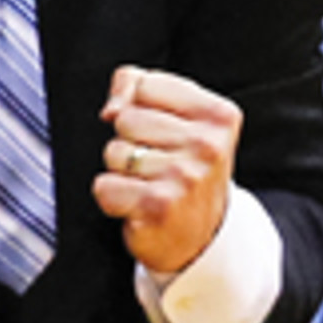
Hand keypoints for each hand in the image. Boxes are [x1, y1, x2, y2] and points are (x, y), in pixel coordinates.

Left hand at [92, 65, 241, 273]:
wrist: (201, 238)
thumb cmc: (182, 166)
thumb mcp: (174, 115)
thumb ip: (135, 84)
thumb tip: (110, 110)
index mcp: (218, 115)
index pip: (145, 84)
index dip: (141, 106)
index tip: (164, 131)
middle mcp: (207, 145)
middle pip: (125, 118)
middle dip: (131, 140)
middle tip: (158, 164)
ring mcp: (185, 177)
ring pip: (113, 152)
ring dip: (122, 171)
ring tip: (151, 185)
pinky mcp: (159, 207)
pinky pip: (104, 186)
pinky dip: (113, 198)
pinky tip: (139, 207)